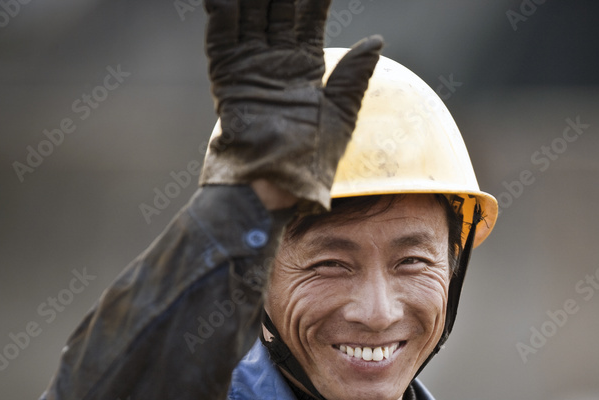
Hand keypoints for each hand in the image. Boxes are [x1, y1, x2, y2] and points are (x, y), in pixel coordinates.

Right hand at [200, 0, 382, 211]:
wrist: (277, 184)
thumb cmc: (313, 158)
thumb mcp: (342, 114)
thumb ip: (354, 76)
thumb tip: (376, 40)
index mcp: (304, 65)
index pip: (307, 16)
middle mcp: (274, 59)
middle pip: (275, 6)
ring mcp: (249, 64)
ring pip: (248, 12)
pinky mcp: (227, 75)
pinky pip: (221, 35)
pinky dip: (222, 10)